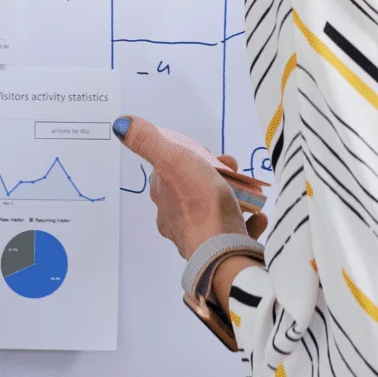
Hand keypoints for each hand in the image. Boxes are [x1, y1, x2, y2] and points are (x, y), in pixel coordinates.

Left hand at [115, 115, 266, 256]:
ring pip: (213, 209)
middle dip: (216, 174)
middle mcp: (174, 218)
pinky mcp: (218, 251)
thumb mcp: (173, 161)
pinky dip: (245, 221)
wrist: (221, 252)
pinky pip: (232, 231)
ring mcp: (196, 236)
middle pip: (194, 187)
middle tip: (234, 170)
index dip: (191, 156)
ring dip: (232, 197)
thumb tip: (121, 125)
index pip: (171, 168)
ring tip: (249, 192)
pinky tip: (256, 217)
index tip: (211, 153)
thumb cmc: (198, 203)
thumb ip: (149, 142)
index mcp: (164, 196)